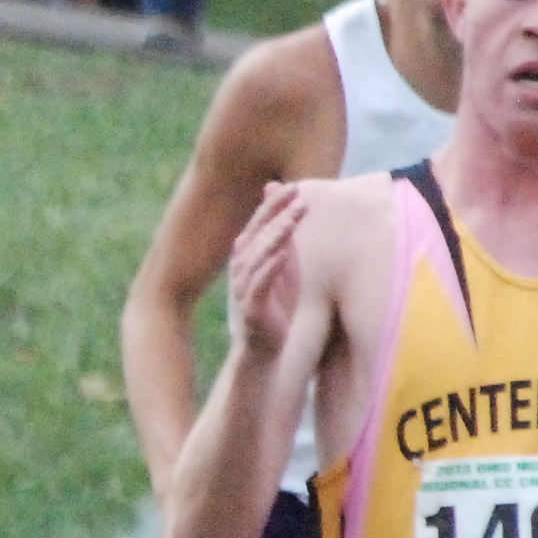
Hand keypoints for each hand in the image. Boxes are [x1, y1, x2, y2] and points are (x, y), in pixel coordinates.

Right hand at [222, 183, 304, 358]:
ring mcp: (244, 289)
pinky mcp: (251, 310)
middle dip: (276, 212)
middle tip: (296, 193)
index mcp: (248, 258)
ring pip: (257, 256)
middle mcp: (241, 270)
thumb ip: (282, 242)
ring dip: (275, 236)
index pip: (259, 224)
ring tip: (292, 219)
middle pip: (256, 234)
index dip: (274, 205)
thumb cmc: (278, 309)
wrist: (266, 351)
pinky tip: (282, 254)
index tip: (294, 186)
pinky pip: (259, 285)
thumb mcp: (283, 270)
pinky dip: (270, 268)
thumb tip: (287, 212)